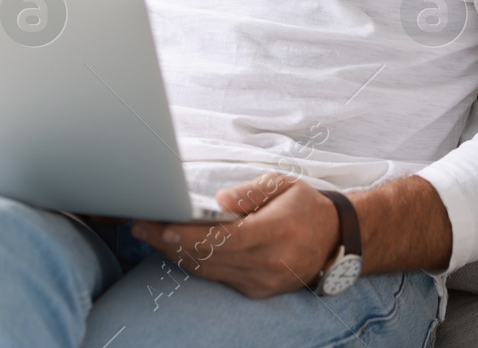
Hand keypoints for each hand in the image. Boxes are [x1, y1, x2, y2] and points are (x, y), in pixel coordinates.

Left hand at [130, 174, 338, 298]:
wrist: (335, 239)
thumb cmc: (305, 206)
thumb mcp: (283, 186)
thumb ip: (251, 193)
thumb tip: (220, 200)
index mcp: (276, 232)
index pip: (224, 238)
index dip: (190, 235)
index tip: (162, 226)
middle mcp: (268, 263)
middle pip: (209, 257)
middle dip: (170, 243)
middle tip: (141, 226)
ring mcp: (262, 281)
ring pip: (209, 270)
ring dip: (176, 255)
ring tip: (150, 235)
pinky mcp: (258, 291)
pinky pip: (218, 277)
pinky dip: (194, 263)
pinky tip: (176, 249)